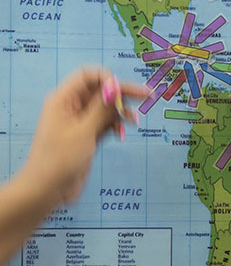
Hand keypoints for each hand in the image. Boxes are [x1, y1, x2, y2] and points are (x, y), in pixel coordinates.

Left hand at [23, 68, 147, 202]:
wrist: (48, 189)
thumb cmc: (59, 159)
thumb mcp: (84, 131)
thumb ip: (101, 108)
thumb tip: (114, 85)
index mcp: (64, 99)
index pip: (88, 76)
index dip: (108, 79)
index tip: (124, 92)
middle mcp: (72, 107)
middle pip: (100, 90)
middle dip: (122, 95)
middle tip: (146, 96)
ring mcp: (80, 122)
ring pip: (105, 107)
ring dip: (121, 112)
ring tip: (133, 122)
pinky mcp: (87, 135)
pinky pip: (105, 123)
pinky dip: (115, 125)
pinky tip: (121, 133)